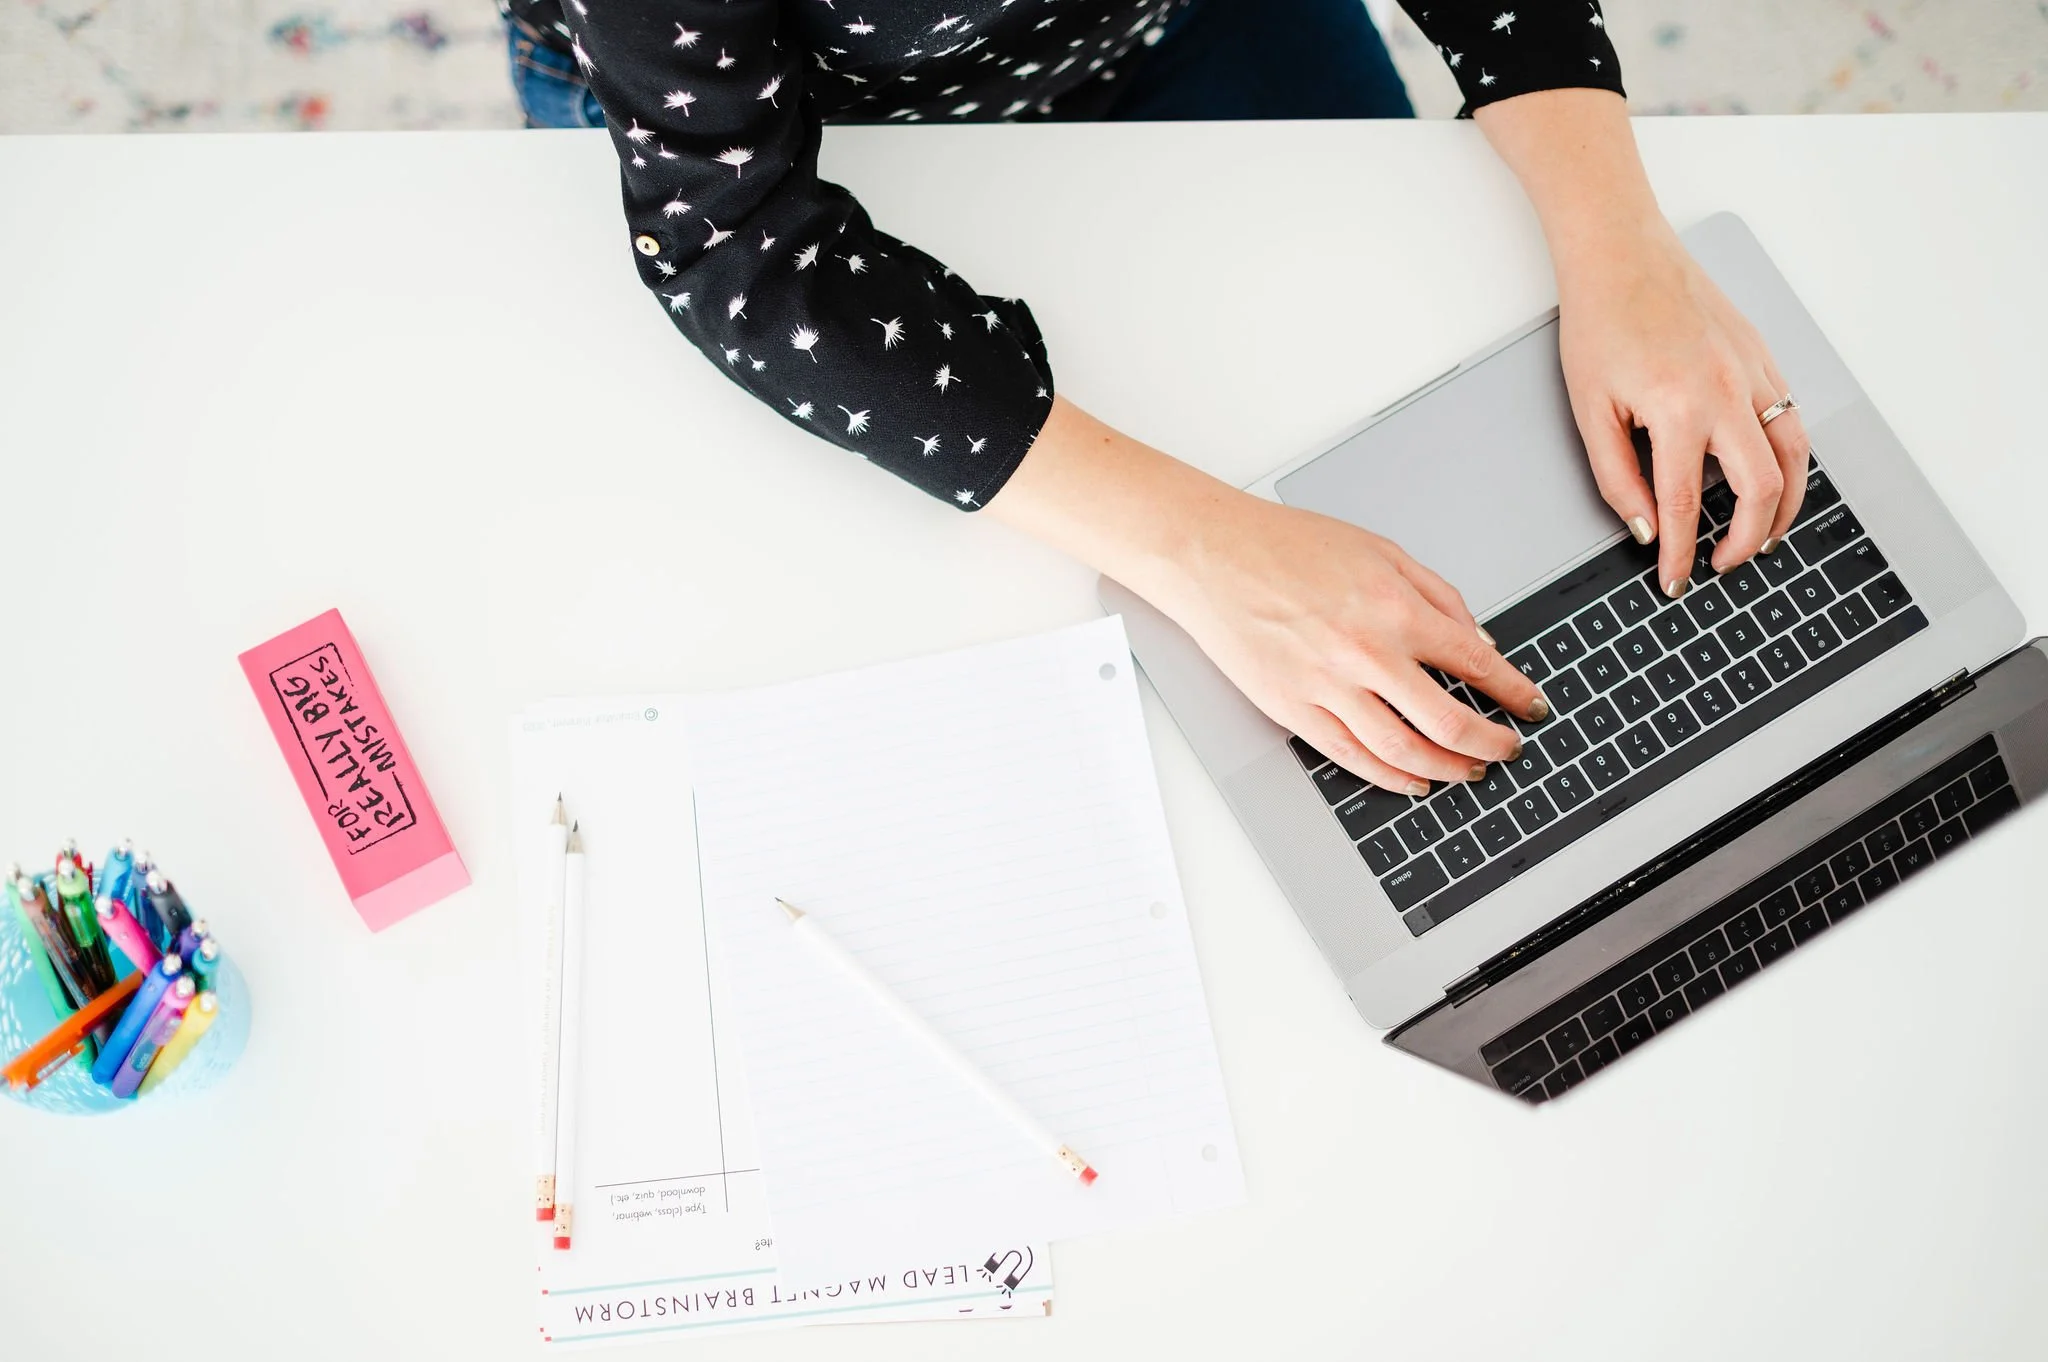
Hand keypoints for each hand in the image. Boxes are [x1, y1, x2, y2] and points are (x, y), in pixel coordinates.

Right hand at [1143, 491, 1548, 793]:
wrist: (1215, 556)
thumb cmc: (1288, 546)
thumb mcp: (1379, 549)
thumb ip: (1436, 595)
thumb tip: (1477, 639)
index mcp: (1394, 607)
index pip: (1474, 662)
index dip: (1513, 692)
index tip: (1530, 706)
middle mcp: (1366, 652)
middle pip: (1447, 720)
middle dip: (1490, 742)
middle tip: (1508, 750)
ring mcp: (1327, 686)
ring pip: (1402, 749)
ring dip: (1446, 768)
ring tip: (1467, 772)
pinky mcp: (1292, 708)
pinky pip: (1351, 756)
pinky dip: (1389, 776)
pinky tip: (1412, 779)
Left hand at [1475, 89, 1814, 597]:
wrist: (1622, 253)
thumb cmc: (1599, 323)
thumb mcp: (1590, 410)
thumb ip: (1618, 477)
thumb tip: (1645, 527)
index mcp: (1677, 408)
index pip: (1684, 505)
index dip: (1679, 554)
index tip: (1674, 581)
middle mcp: (1726, 391)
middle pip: (1761, 489)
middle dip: (1747, 539)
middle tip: (1725, 563)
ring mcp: (1754, 372)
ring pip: (1796, 456)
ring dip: (1786, 505)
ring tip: (1765, 536)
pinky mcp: (1764, 357)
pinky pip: (1792, 420)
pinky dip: (1790, 460)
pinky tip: (1771, 479)